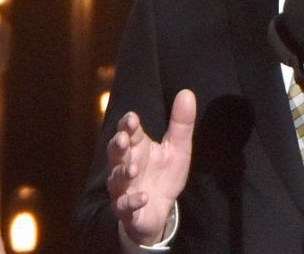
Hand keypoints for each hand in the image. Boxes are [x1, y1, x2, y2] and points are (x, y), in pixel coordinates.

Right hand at [107, 89, 195, 245]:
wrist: (159, 211)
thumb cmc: (163, 175)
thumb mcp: (178, 148)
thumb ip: (181, 123)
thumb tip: (187, 92)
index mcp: (137, 147)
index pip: (129, 132)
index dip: (128, 125)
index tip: (132, 118)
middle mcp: (125, 165)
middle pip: (116, 153)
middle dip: (118, 145)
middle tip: (123, 138)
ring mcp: (123, 188)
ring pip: (117, 179)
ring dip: (124, 173)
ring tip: (134, 168)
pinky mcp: (127, 210)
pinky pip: (125, 206)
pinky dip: (132, 202)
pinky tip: (143, 197)